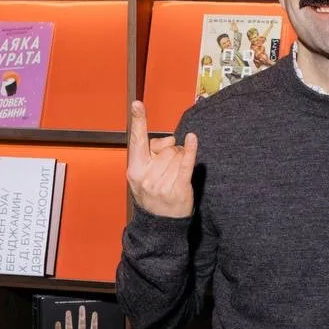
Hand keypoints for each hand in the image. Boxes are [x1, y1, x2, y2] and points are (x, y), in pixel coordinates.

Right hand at [126, 100, 197, 217]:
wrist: (160, 224)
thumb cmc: (153, 195)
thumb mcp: (143, 175)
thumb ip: (151, 154)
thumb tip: (169, 140)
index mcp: (135, 169)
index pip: (137, 141)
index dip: (138, 121)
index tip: (137, 104)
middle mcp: (146, 176)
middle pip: (166, 147)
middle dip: (171, 153)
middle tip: (168, 170)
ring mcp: (161, 184)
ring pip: (177, 154)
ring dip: (180, 160)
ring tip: (174, 176)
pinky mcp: (178, 188)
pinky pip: (186, 163)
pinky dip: (191, 150)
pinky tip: (193, 139)